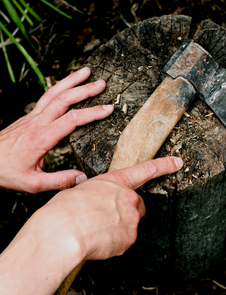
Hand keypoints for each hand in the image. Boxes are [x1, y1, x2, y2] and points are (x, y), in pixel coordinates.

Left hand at [0, 67, 112, 192]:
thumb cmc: (5, 171)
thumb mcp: (33, 184)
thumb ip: (60, 180)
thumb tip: (82, 177)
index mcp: (41, 138)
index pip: (72, 120)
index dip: (92, 113)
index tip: (107, 109)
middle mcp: (37, 123)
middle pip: (64, 99)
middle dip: (85, 89)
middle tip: (101, 83)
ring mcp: (31, 117)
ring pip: (53, 93)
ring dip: (71, 80)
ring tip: (86, 72)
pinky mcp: (28, 117)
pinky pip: (46, 97)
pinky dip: (59, 87)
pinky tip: (67, 85)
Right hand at [0, 157, 182, 294]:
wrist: (63, 232)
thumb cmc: (65, 209)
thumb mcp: (82, 190)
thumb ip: (99, 193)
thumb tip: (97, 199)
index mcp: (116, 181)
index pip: (146, 169)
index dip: (164, 165)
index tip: (177, 163)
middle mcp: (129, 198)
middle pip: (139, 204)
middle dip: (129, 209)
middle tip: (109, 216)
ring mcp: (131, 219)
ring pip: (131, 223)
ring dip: (120, 226)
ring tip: (98, 229)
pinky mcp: (129, 238)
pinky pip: (125, 240)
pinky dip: (116, 241)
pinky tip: (100, 240)